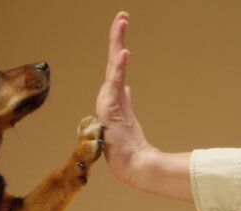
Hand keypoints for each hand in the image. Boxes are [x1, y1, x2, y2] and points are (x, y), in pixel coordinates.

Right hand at [96, 12, 152, 186]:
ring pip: (113, 67)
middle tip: (122, 15)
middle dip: (117, 36)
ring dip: (117, 43)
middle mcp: (109, 96)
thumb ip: (125, 101)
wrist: (131, 164)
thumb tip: (127, 88)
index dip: (118, 46)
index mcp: (114, 96)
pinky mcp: (111, 109)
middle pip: (113, 60)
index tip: (122, 27)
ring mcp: (108, 102)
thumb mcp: (127, 118)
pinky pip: (116, 84)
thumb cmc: (128, 145)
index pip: (116, 66)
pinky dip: (119, 68)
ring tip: (122, 22)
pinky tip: (124, 52)